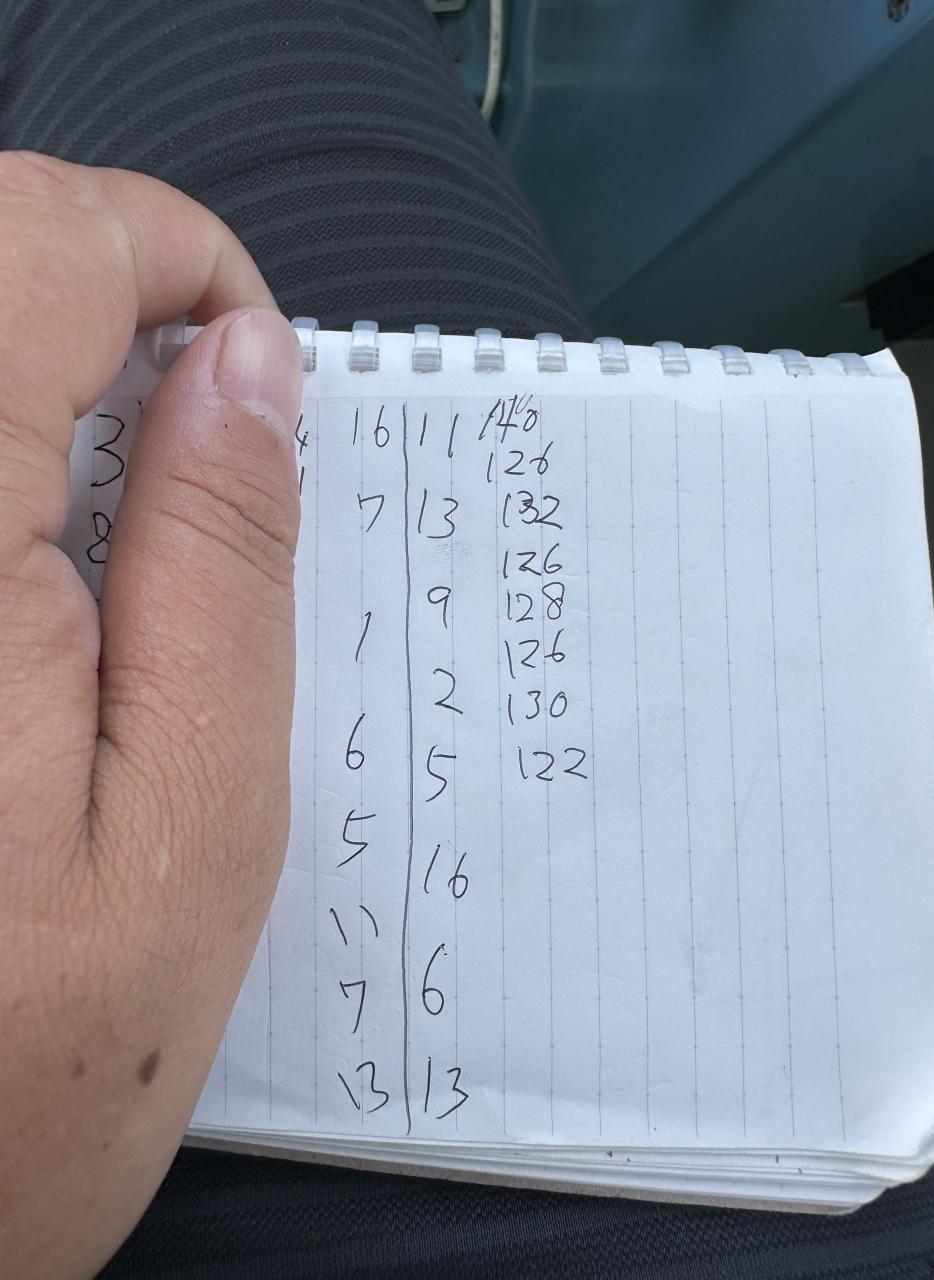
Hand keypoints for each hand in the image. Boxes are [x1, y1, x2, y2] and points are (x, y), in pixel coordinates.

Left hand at [0, 152, 302, 1277]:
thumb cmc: (16, 1075)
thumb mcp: (196, 820)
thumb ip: (227, 565)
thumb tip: (247, 369)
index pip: (40, 241)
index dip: (174, 261)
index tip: (245, 366)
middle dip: (99, 287)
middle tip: (190, 431)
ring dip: (27, 359)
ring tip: (105, 499)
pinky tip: (18, 553)